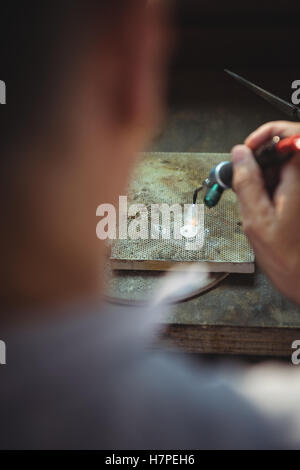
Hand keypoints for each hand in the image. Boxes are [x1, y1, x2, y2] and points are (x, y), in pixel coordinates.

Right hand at [231, 121, 299, 304]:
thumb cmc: (286, 257)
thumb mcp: (256, 219)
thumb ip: (246, 182)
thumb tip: (239, 155)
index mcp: (299, 179)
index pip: (289, 134)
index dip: (265, 135)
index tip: (247, 150)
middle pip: (285, 148)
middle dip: (260, 161)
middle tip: (244, 181)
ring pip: (284, 164)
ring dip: (264, 176)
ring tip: (255, 201)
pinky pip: (287, 179)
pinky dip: (271, 186)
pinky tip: (265, 205)